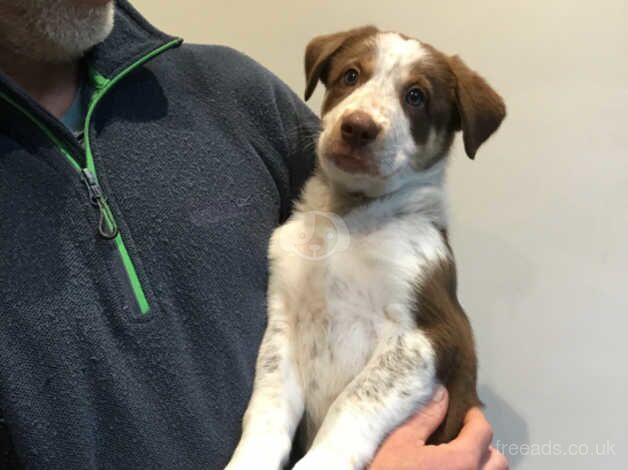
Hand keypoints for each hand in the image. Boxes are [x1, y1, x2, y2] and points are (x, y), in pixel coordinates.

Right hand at [369, 387, 507, 469]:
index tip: (466, 411)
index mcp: (461, 461)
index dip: (475, 417)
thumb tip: (441, 395)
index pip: (483, 432)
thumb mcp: (400, 441)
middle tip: (462, 436)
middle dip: (484, 445)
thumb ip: (425, 417)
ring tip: (457, 458)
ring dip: (480, 464)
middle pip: (497, 460)